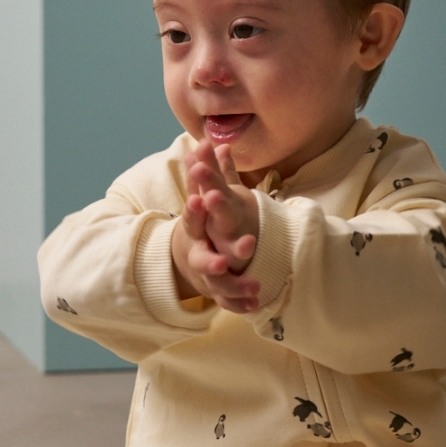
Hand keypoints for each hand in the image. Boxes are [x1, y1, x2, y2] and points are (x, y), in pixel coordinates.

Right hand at [171, 139, 260, 313]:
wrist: (188, 256)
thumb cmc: (201, 221)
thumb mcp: (203, 196)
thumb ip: (209, 171)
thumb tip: (211, 139)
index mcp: (193, 228)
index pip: (193, 219)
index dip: (197, 211)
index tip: (203, 199)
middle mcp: (197, 253)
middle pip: (203, 258)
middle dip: (215, 258)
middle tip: (230, 258)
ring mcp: (206, 274)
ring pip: (219, 284)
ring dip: (236, 286)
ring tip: (255, 286)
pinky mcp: (218, 290)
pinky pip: (229, 301)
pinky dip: (242, 305)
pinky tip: (257, 306)